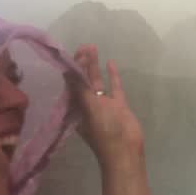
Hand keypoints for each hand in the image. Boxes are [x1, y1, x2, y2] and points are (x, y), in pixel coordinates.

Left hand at [64, 45, 144, 168]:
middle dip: (82, 62)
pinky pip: (113, 87)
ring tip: (94, 47)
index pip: (70, 82)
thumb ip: (81, 88)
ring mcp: (103, 104)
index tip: (73, 51)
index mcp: (76, 106)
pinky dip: (112, 75)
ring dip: (94, 65)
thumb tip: (71, 68)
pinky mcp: (118, 105)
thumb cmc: (104, 131)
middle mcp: (87, 103)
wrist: (125, 150)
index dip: (71, 67)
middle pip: (82, 79)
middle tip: (85, 45)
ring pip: (97, 81)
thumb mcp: (89, 109)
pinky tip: (110, 62)